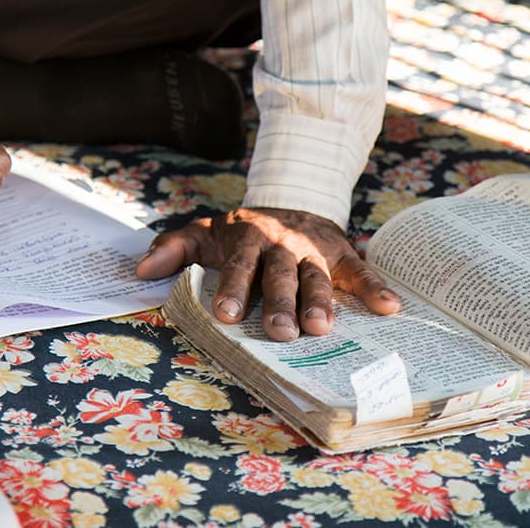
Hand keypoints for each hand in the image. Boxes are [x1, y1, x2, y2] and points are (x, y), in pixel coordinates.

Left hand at [135, 207, 400, 340]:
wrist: (292, 197)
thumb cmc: (242, 231)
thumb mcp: (205, 231)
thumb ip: (173, 248)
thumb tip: (140, 270)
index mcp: (249, 240)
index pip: (240, 267)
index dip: (234, 290)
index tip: (227, 316)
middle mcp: (283, 245)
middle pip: (281, 275)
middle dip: (281, 303)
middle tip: (281, 333)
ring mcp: (315, 250)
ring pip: (318, 276)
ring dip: (321, 301)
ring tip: (322, 328)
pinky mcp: (343, 253)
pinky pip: (361, 271)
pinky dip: (376, 288)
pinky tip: (390, 308)